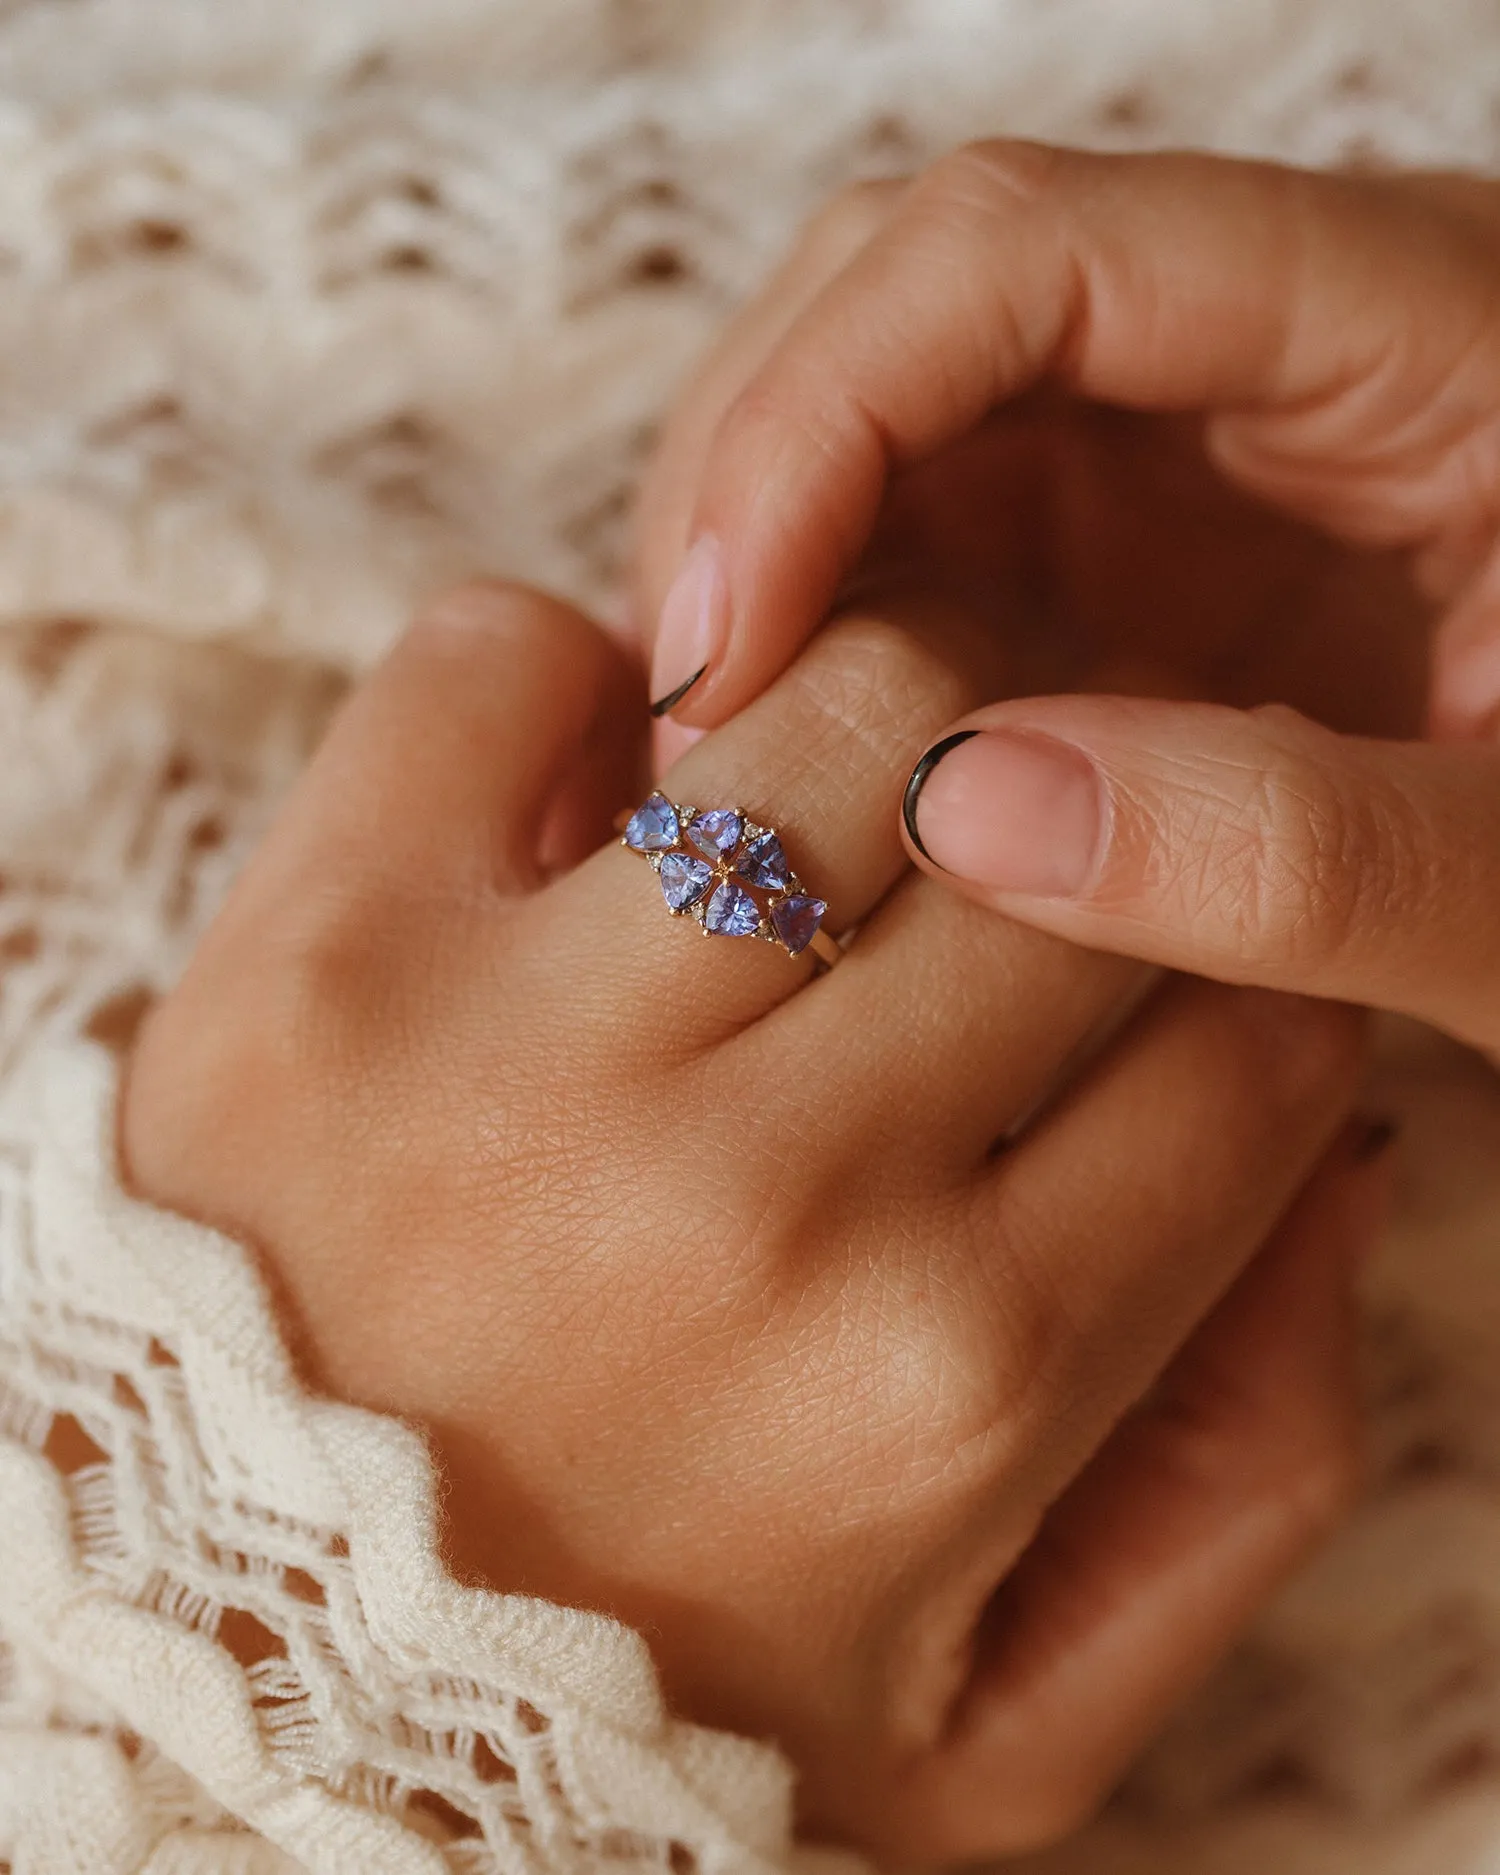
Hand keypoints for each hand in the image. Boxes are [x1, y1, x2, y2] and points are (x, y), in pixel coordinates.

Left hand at [123, 581, 1377, 1860]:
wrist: (244, 1692)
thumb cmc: (635, 1700)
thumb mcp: (1005, 1716)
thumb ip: (1243, 1463)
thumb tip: (1335, 1157)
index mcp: (960, 1378)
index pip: (1252, 1039)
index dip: (1239, 978)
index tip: (1157, 985)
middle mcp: (763, 1202)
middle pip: (1070, 845)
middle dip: (1081, 839)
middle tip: (1002, 878)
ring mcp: (520, 1058)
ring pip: (852, 694)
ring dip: (877, 727)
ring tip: (819, 829)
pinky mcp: (318, 954)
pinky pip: (504, 657)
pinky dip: (578, 677)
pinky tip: (592, 799)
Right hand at [637, 144, 1499, 1062]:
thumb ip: (1308, 856)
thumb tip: (965, 812)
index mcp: (1416, 326)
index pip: (1026, 248)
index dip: (821, 412)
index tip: (721, 639)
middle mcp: (1272, 342)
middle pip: (912, 290)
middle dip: (754, 481)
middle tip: (690, 722)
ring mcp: (1193, 440)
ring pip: (890, 408)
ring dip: (765, 561)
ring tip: (713, 761)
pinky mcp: (1143, 549)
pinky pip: (931, 533)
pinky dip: (830, 635)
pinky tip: (794, 764)